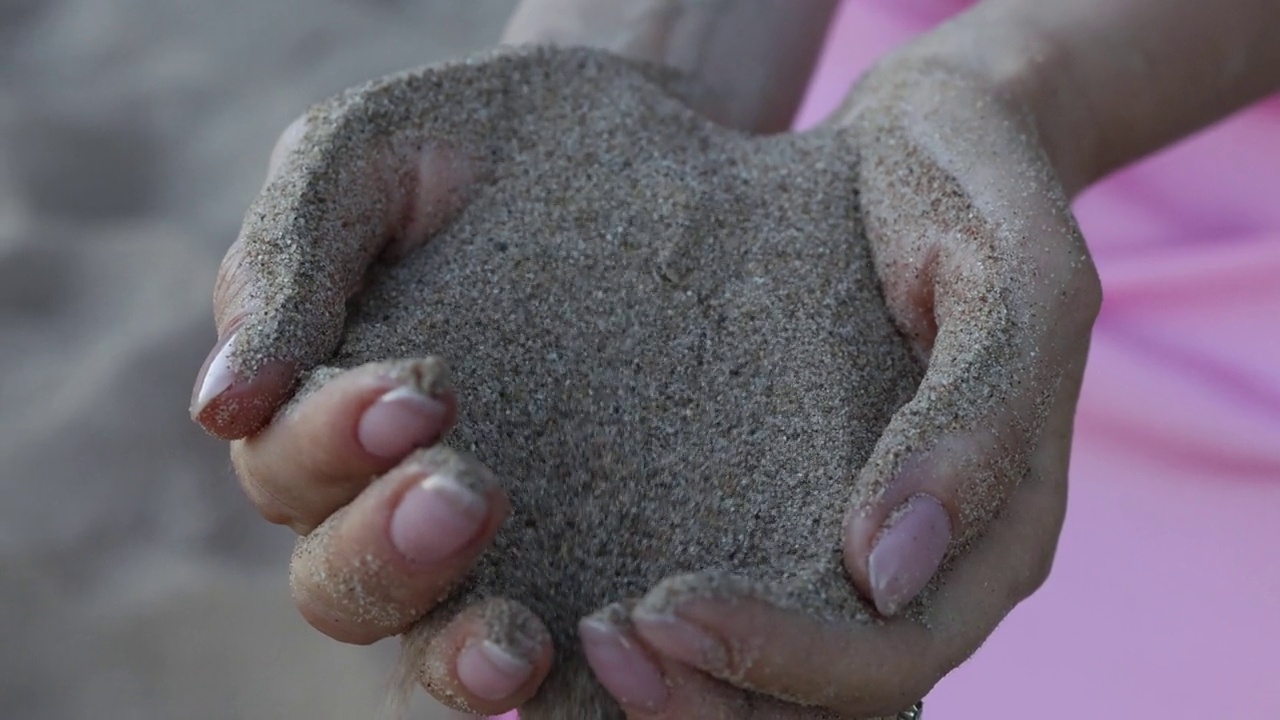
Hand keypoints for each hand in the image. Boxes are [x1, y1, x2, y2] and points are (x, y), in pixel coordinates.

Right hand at [190, 2, 837, 714]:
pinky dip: (574, 670)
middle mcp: (398, 493)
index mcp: (327, 410)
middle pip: (345, 581)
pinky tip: (604, 654)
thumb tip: (221, 407)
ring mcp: (503, 537)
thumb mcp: (373, 153)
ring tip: (514, 644)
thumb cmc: (485, 143)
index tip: (420, 390)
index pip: (289, 466)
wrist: (640, 142)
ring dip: (462, 652)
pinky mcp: (601, 553)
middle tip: (467, 493)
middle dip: (391, 551)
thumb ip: (293, 259)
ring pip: (439, 641)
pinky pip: (570, 638)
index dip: (333, 446)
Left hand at [577, 31, 1100, 719]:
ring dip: (663, 687)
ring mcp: (842, 540)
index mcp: (990, 536)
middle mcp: (914, 565)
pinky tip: (559, 599)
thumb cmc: (969, 188)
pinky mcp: (778, 502)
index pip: (889, 656)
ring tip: (558, 637)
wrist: (927, 138)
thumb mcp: (1011, 273)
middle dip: (701, 698)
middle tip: (592, 640)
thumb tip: (889, 573)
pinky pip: (723, 599)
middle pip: (813, 702)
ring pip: (761, 680)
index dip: (779, 661)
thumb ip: (977, 416)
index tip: (662, 609)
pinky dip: (648, 628)